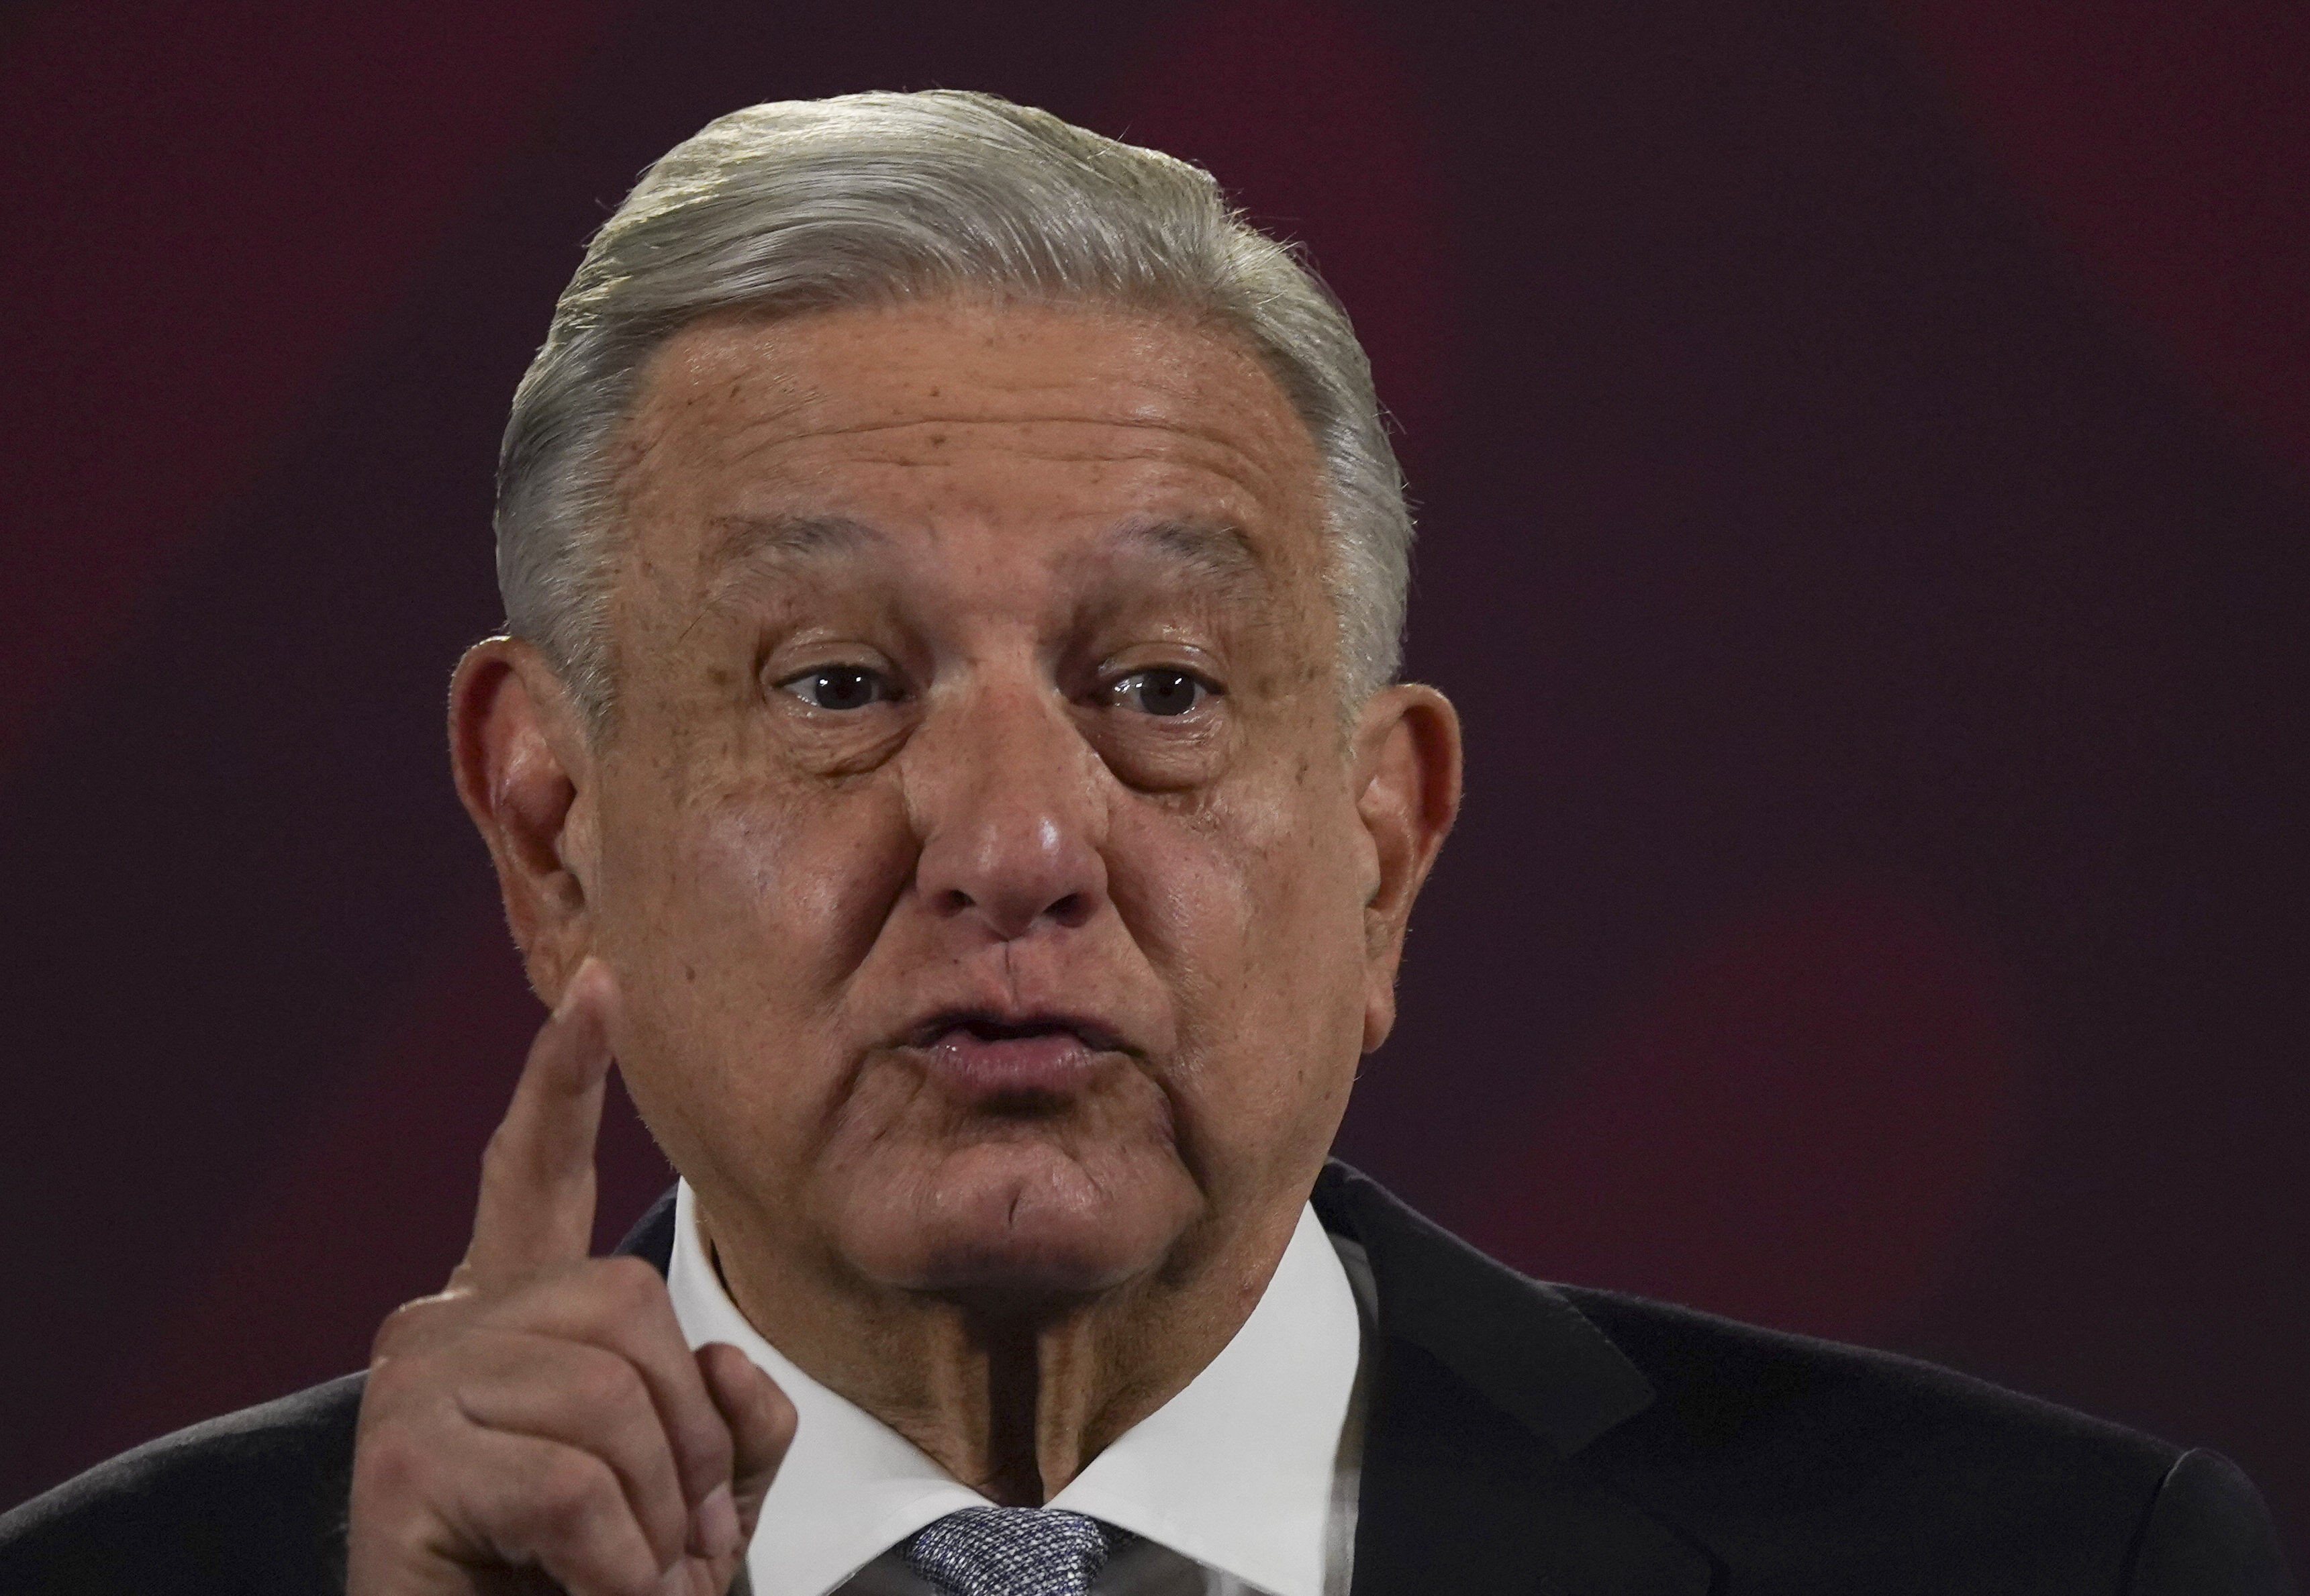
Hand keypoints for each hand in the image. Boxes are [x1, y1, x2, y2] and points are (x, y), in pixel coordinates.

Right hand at [347, 958, 795, 1594]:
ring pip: (608, 1397)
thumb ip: (724, 1413)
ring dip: (658, 1518)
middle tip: (682, 1548)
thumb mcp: (689, 1492)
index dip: (564, 1080)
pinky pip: (571, 1487)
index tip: (600, 985)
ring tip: (639, 1582)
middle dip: (687, 1438)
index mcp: (508, 1320)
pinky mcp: (399, 1464)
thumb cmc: (582, 1583)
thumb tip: (721, 1368)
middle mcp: (440, 1328)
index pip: (533, 1177)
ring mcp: (410, 1387)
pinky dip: (617, 1564)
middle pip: (626, 1303)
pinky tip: (600, 1595)